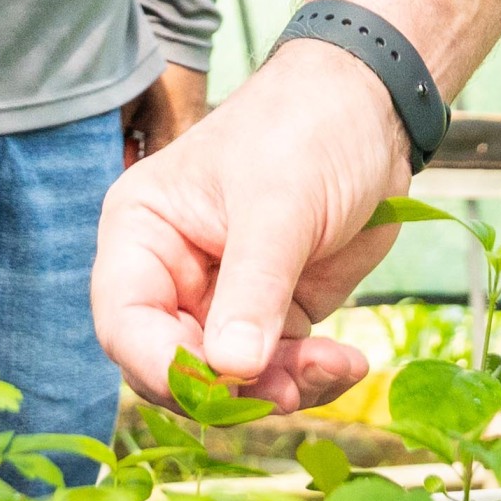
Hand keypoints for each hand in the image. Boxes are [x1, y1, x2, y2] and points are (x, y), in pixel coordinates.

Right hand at [90, 40, 407, 409]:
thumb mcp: (278, 205)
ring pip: (230, 381)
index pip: (124, 321)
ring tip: (334, 367)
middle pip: (174, 366)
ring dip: (279, 388)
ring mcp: (224, 300)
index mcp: (143, 233)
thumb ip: (253, 288)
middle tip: (285, 390)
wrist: (376, 110)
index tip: (217, 384)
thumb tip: (230, 370)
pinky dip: (310, 379)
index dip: (158, 365)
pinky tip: (348, 363)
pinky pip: (277, 372)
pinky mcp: (275, 314)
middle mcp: (172, 274)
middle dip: (230, 388)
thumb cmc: (307, 129)